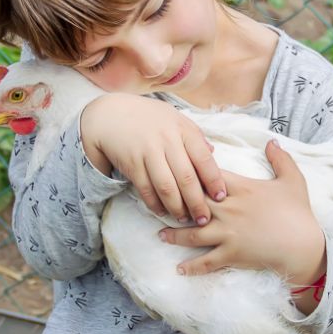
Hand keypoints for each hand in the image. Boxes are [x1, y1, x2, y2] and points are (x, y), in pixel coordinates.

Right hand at [81, 94, 226, 224]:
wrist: (111, 115)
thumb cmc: (149, 117)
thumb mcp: (175, 118)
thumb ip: (194, 136)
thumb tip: (213, 153)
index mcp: (182, 129)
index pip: (204, 159)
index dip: (214, 181)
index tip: (221, 197)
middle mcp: (167, 140)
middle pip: (186, 178)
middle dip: (197, 203)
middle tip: (204, 219)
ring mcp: (148, 152)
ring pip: (166, 188)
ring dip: (177, 208)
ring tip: (184, 219)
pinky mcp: (132, 163)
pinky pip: (146, 189)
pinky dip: (155, 204)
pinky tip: (163, 212)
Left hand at [158, 140, 325, 288]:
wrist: (304, 246)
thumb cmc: (298, 212)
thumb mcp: (293, 180)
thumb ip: (281, 158)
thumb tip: (272, 140)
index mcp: (241, 189)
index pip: (208, 177)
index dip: (190, 173)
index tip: (177, 170)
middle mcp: (229, 210)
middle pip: (192, 204)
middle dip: (174, 203)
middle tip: (159, 203)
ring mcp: (228, 234)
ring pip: (193, 234)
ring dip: (175, 235)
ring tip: (161, 235)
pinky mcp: (232, 254)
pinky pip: (207, 261)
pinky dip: (192, 266)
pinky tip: (180, 268)